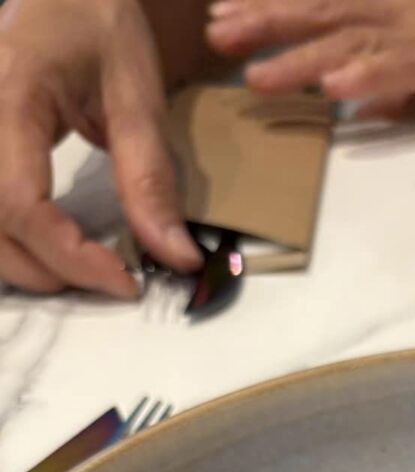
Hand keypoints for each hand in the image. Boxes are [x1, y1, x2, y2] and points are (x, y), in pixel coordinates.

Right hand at [0, 0, 201, 296]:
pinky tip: (53, 249)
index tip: (126, 282)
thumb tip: (177, 257)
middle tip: (110, 282)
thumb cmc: (98, 25)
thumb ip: (151, 179)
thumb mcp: (137, 97)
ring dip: (27, 264)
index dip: (71, 257)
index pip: (23, 204)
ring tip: (84, 270)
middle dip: (49, 270)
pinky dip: (15, 241)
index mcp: (12, 100)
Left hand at [206, 0, 414, 116]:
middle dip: (265, 19)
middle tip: (213, 31)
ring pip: (349, 38)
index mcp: (396, 7)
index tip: (222, 15)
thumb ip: (391, 85)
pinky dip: (367, 77)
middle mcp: (403, 9)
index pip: (324, 2)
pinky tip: (334, 87)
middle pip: (321, 9)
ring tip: (255, 75)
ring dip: (299, 55)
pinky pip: (401, 67)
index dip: (271, 7)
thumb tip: (352, 102)